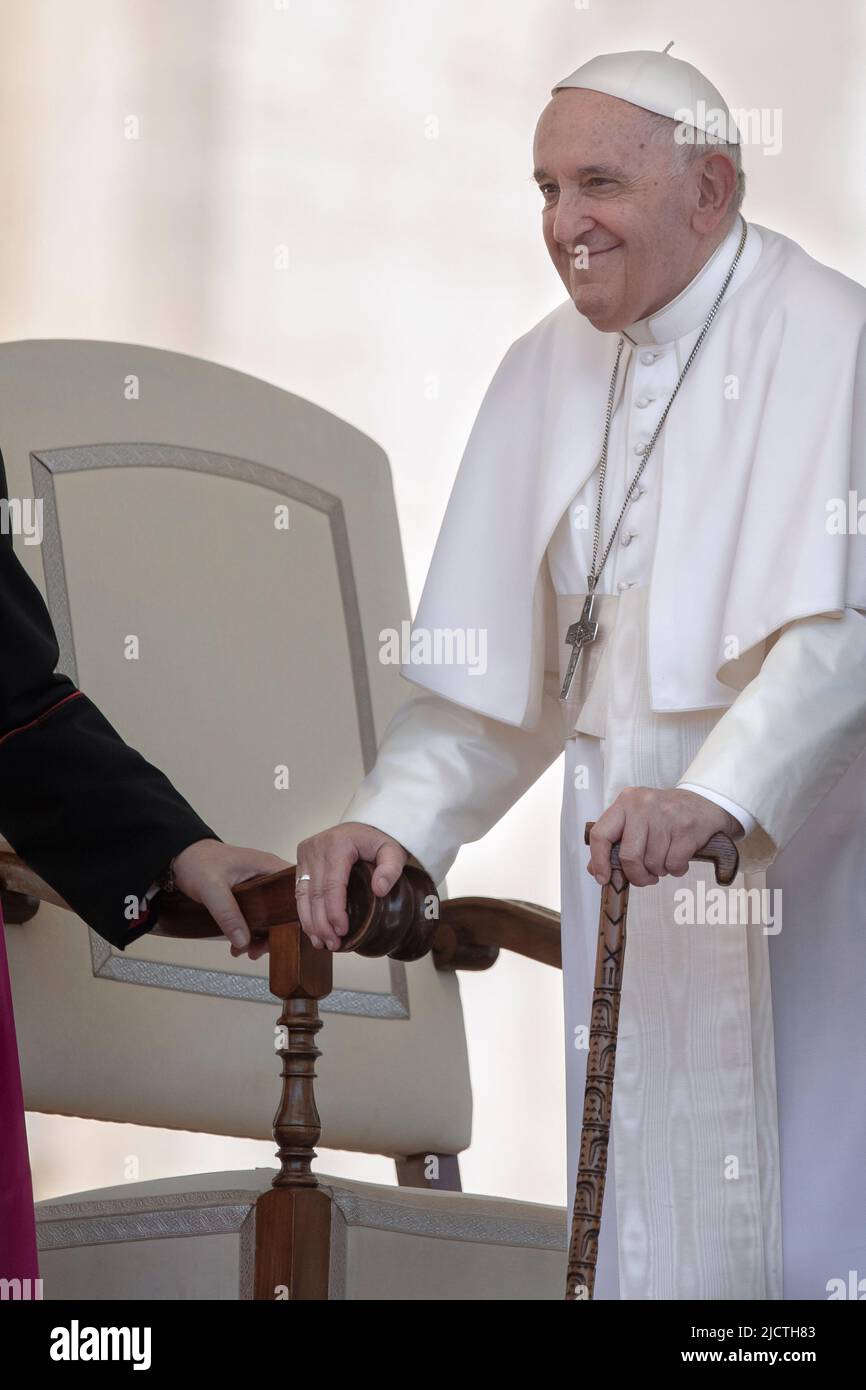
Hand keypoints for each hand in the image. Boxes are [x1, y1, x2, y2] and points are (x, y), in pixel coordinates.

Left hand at [171, 838, 290, 959]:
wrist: (181, 856)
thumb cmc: (199, 863)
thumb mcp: (211, 888)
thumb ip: (227, 913)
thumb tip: (244, 941)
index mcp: (269, 867)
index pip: (295, 892)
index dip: (295, 916)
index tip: (285, 938)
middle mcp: (270, 876)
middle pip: (284, 909)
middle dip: (273, 933)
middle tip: (257, 951)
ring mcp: (260, 887)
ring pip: (271, 916)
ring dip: (260, 936)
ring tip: (244, 952)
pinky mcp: (250, 896)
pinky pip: (258, 916)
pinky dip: (251, 932)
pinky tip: (238, 946)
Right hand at [295, 822, 408, 950]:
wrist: (363, 827)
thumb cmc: (377, 840)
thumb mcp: (392, 851)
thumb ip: (391, 869)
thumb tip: (379, 890)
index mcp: (337, 845)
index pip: (332, 885)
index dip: (334, 912)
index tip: (342, 931)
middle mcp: (316, 848)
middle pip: (315, 893)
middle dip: (322, 923)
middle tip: (333, 944)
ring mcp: (306, 854)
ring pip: (302, 895)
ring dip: (310, 922)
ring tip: (321, 943)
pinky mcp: (301, 861)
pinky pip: (299, 891)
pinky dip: (305, 912)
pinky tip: (312, 929)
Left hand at [586, 787, 741, 887]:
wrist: (706, 801)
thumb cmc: (666, 815)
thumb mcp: (636, 819)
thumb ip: (614, 842)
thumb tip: (595, 870)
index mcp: (625, 802)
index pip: (600, 834)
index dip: (599, 861)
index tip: (604, 878)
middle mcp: (643, 805)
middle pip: (628, 856)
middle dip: (637, 875)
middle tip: (646, 878)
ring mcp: (665, 815)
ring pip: (653, 863)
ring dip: (660, 870)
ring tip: (666, 859)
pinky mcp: (686, 828)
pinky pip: (674, 864)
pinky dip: (676, 869)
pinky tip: (680, 859)